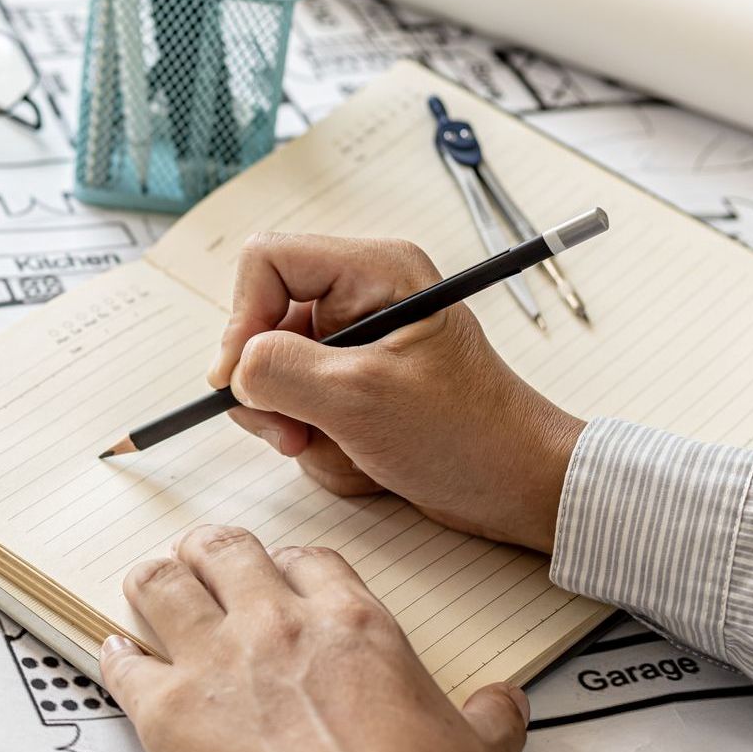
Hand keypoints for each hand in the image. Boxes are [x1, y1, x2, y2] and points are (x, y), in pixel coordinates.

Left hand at [103, 526, 528, 751]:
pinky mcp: (168, 710)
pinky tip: (118, 654)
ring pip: (161, 583)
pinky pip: (123, 662)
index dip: (287, 563)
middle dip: (209, 553)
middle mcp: (276, 626)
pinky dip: (117, 656)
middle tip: (203, 563)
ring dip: (154, 583)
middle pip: (224, 550)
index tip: (280, 575)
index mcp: (353, 624)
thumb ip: (489, 716)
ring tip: (152, 588)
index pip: (307, 558)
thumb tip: (505, 702)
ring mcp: (216, 662)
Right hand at [206, 233, 582, 552]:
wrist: (518, 488)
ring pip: (275, 375)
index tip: (240, 380)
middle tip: (294, 434)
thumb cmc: (467, 434)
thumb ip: (281, 371)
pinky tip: (362, 456)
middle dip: (273, 390)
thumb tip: (234, 370)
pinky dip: (320, 442)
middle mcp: (362, 296)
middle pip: (263, 324)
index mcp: (375, 271)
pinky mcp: (355, 382)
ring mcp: (357, 342)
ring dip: (299, 424)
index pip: (267, 263)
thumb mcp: (361, 400)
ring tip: (347, 448)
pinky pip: (299, 407)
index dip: (243, 319)